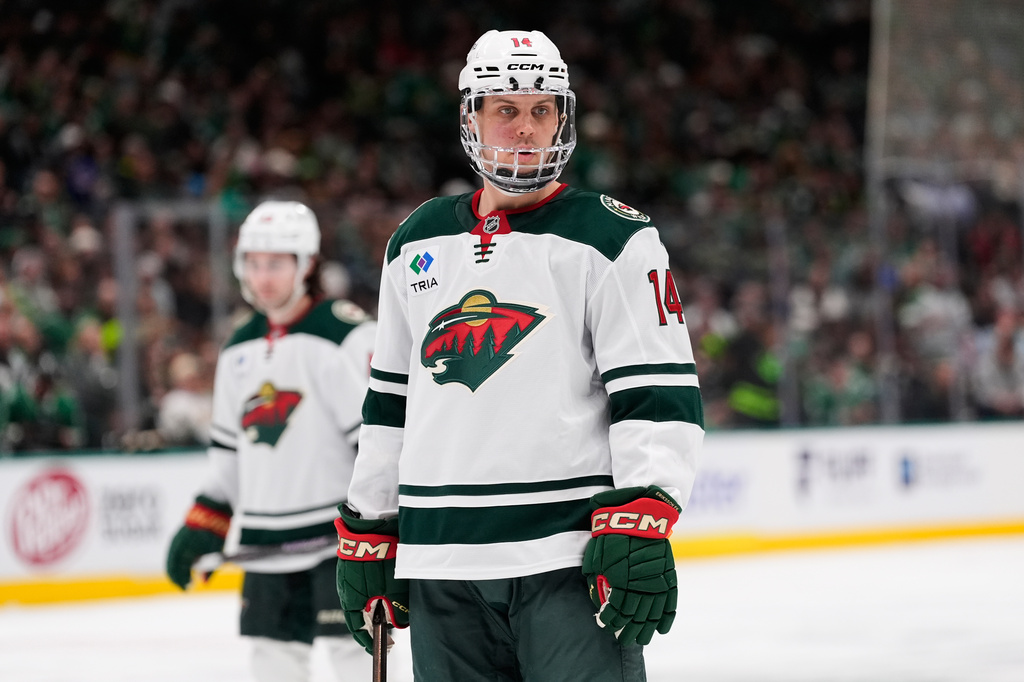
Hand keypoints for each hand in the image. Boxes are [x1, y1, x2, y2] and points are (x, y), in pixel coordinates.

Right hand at [165, 495, 231, 588]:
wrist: (215, 506)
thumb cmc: (215, 528)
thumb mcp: (215, 551)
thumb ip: (209, 568)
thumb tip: (203, 584)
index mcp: (182, 549)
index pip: (174, 570)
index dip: (180, 581)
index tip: (187, 589)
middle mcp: (176, 544)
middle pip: (172, 565)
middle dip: (179, 576)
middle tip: (188, 584)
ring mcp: (178, 538)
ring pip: (174, 558)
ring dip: (180, 568)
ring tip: (188, 575)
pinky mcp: (182, 534)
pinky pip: (177, 551)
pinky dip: (181, 559)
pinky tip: (189, 563)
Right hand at [335, 509, 409, 653]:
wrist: (369, 526)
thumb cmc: (379, 559)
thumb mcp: (392, 589)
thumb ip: (396, 609)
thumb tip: (400, 624)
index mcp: (351, 600)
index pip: (357, 628)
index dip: (368, 640)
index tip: (380, 646)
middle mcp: (346, 589)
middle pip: (361, 612)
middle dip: (376, 621)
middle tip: (393, 625)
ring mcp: (348, 574)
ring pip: (364, 596)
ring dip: (378, 602)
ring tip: (394, 602)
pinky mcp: (354, 561)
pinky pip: (364, 582)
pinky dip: (376, 587)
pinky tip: (389, 582)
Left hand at [581, 485, 679, 645]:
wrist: (639, 512)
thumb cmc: (612, 532)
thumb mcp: (597, 554)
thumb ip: (596, 577)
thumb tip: (597, 595)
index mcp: (620, 579)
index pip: (616, 610)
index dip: (610, 620)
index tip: (605, 625)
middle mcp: (639, 584)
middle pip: (634, 616)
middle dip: (628, 630)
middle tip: (623, 639)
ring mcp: (656, 580)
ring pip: (652, 613)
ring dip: (646, 629)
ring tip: (641, 640)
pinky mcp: (668, 574)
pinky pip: (670, 601)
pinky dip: (666, 618)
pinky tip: (662, 629)